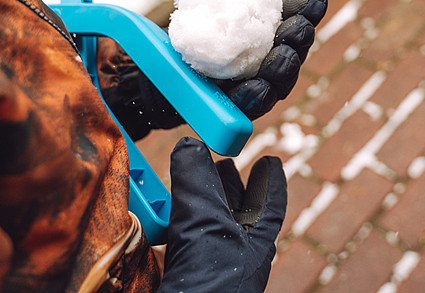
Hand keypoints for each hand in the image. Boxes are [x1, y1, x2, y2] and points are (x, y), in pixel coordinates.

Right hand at [160, 137, 285, 292]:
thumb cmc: (212, 288)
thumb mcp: (206, 224)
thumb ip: (198, 184)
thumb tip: (190, 146)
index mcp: (256, 241)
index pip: (270, 201)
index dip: (271, 178)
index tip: (270, 160)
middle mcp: (236, 254)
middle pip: (236, 211)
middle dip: (227, 186)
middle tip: (218, 164)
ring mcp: (209, 268)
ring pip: (205, 227)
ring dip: (193, 204)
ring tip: (182, 184)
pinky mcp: (182, 279)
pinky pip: (178, 245)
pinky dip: (167, 227)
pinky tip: (154, 222)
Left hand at [186, 0, 327, 117]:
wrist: (168, 73)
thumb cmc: (198, 31)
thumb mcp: (200, 1)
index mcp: (273, 27)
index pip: (299, 15)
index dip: (309, 7)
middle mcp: (274, 55)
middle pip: (296, 47)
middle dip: (301, 36)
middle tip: (298, 26)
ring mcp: (263, 83)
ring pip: (282, 78)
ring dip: (285, 66)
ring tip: (282, 54)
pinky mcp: (244, 108)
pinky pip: (255, 104)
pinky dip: (258, 93)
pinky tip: (256, 84)